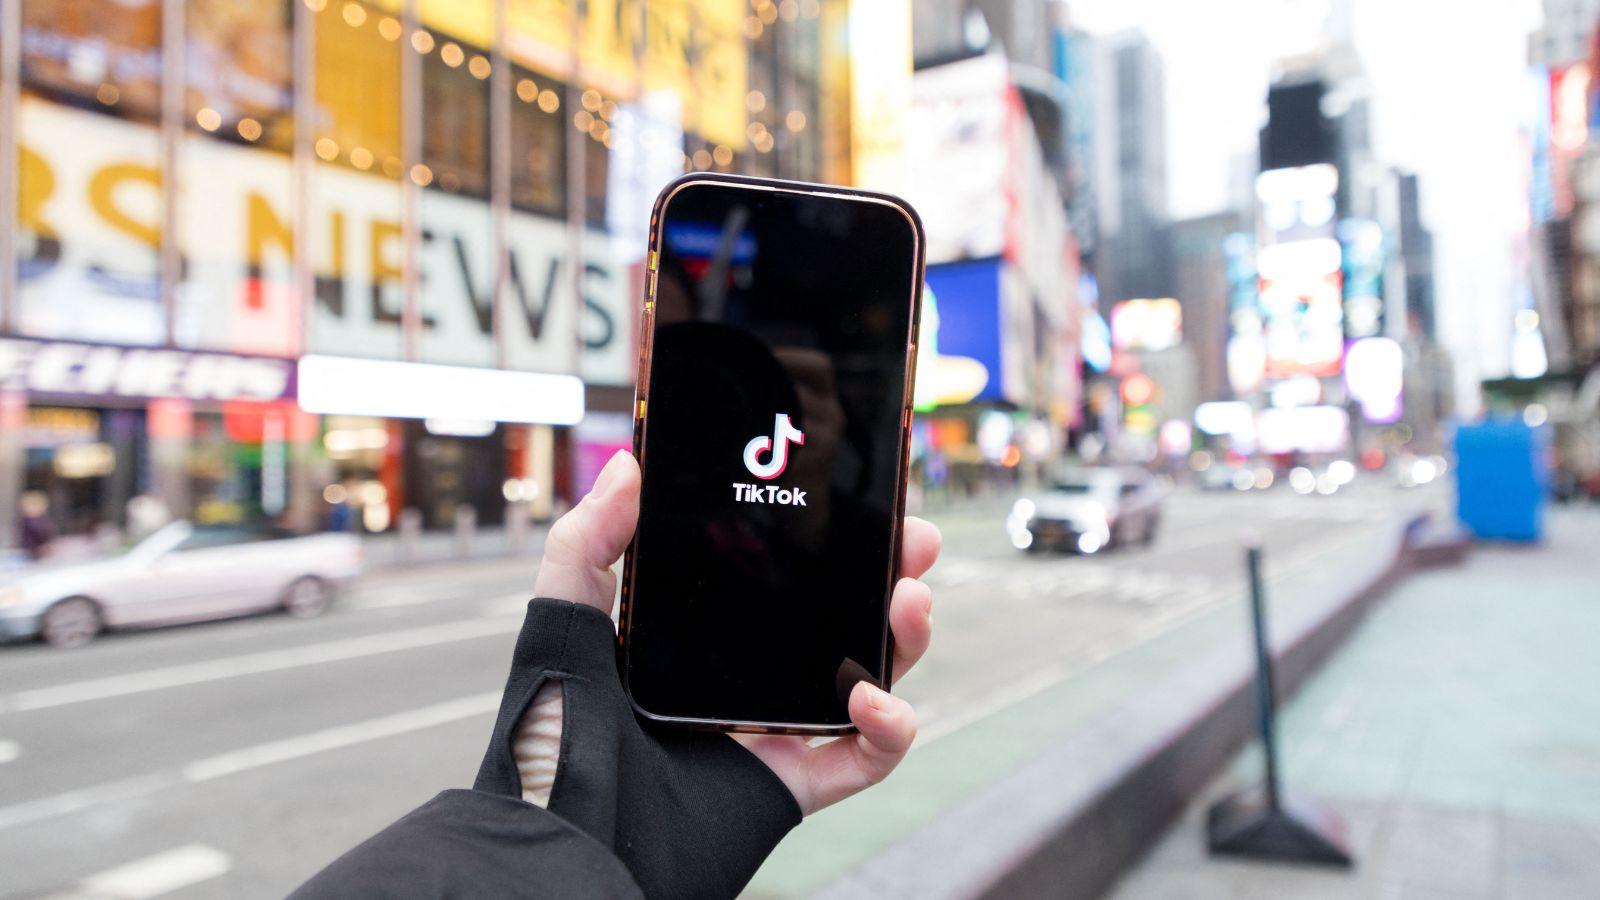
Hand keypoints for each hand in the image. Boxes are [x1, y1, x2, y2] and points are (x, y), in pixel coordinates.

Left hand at [532, 449, 938, 815]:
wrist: (563, 834)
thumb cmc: (549, 733)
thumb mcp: (562, 620)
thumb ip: (587, 540)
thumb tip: (627, 465)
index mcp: (702, 638)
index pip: (783, 578)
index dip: (829, 539)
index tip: (860, 498)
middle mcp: (745, 681)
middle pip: (841, 620)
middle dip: (888, 576)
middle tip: (915, 541)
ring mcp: (773, 732)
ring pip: (868, 681)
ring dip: (904, 640)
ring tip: (911, 600)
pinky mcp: (789, 785)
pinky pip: (863, 760)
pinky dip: (890, 729)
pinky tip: (874, 698)